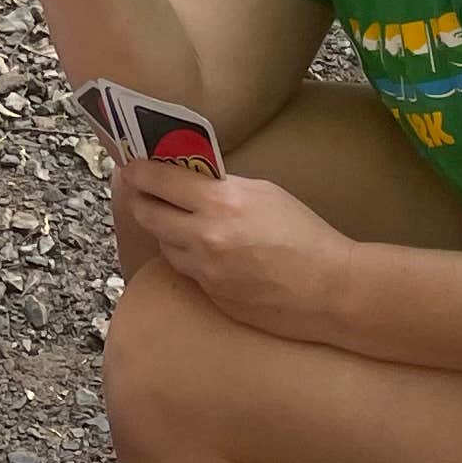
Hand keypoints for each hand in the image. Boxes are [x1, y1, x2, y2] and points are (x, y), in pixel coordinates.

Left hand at [114, 155, 354, 342]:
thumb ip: (222, 186)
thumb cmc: (305, 234)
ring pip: (165, 245)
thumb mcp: (264, 193)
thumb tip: (189, 179)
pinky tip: (208, 252)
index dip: (139, 170)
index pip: (159, 180)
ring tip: (180, 220)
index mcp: (219, 203)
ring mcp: (205, 272)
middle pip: (148, 214)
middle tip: (142, 191)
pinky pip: (187, 271)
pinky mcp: (211, 297)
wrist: (331, 289)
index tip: (130, 165)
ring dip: (167, 231)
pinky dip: (190, 258)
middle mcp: (204, 238)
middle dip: (142, 200)